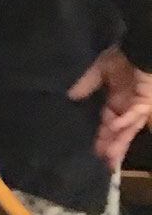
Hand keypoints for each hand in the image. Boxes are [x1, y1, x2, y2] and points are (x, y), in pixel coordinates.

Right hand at [69, 48, 151, 172]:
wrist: (140, 48)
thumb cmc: (121, 57)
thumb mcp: (100, 69)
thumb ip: (87, 83)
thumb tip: (70, 95)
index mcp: (116, 101)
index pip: (107, 124)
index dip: (102, 138)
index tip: (94, 152)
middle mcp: (126, 107)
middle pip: (119, 132)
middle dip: (112, 147)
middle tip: (104, 166)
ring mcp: (137, 106)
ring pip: (127, 129)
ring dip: (120, 142)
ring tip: (110, 158)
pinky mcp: (145, 102)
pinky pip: (133, 115)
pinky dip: (124, 121)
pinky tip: (114, 127)